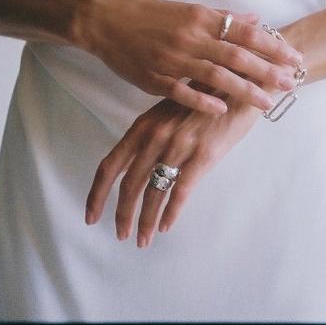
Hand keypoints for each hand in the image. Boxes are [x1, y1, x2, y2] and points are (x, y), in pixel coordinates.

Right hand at [83, 0, 303, 114]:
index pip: (244, 32)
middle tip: (291, 83)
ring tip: (267, 102)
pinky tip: (222, 109)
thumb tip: (254, 19)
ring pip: (215, 76)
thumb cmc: (149, 13)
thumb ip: (222, 17)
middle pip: (236, 55)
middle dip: (266, 71)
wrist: (107, 20)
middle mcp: (191, 37)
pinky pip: (183, 91)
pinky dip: (203, 100)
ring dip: (244, 89)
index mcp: (200, 17)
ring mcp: (173, 58)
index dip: (270, 45)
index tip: (293, 57)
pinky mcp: (156, 78)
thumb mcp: (188, 9)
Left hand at [84, 89, 260, 246]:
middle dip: (122, 214)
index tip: (90, 216)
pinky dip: (170, 213)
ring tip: (143, 240)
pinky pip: (180, 191)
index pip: (110, 165)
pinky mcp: (202, 155)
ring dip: (146, 221)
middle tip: (120, 235)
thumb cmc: (202, 100)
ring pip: (153, 192)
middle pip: (129, 184)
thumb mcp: (167, 113)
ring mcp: (178, 145)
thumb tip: (135, 170)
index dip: (97, 194)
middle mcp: (155, 136)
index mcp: (143, 126)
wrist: (236, 84)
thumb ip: (150, 138)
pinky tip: (166, 227)